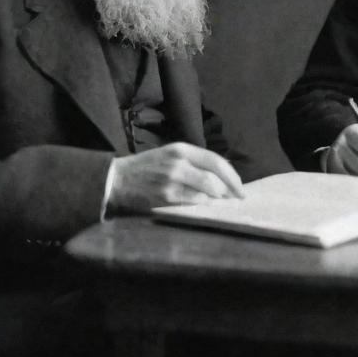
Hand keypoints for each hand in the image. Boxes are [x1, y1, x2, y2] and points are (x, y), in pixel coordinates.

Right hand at [108, 142, 244, 214]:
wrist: (117, 180)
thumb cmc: (146, 169)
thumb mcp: (170, 156)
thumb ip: (193, 164)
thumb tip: (221, 179)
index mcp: (181, 149)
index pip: (216, 160)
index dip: (232, 175)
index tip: (240, 186)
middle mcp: (179, 161)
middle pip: (216, 175)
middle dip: (232, 188)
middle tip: (239, 197)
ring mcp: (173, 178)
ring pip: (208, 189)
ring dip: (218, 198)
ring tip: (222, 203)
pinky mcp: (166, 195)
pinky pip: (194, 201)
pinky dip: (204, 204)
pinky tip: (206, 207)